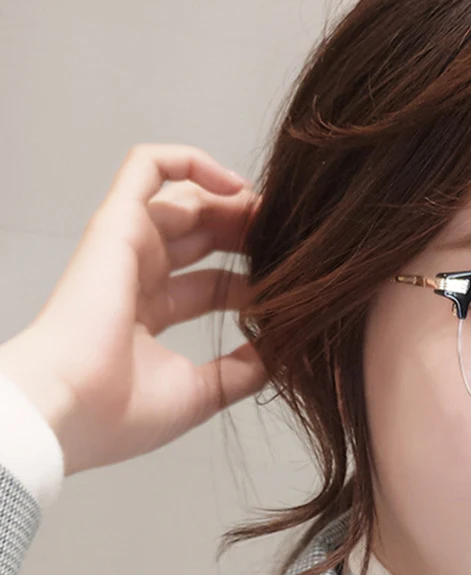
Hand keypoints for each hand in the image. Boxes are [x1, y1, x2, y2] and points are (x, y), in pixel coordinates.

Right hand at [0, 143, 269, 476]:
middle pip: (204, 237)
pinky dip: (191, 161)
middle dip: (249, 234)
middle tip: (291, 242)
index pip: (213, 284)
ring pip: (186, 200)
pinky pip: (147, 166)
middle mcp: (137, 276)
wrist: (73, 411)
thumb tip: (282, 355)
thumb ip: (243, 371)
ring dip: (234, 203)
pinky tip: (237, 186)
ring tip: (275, 216)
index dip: (253, 280)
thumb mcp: (201, 393)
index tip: (293, 288)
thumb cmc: (120, 413)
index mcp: (150, 315)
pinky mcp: (116, 224)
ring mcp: (126, 247)